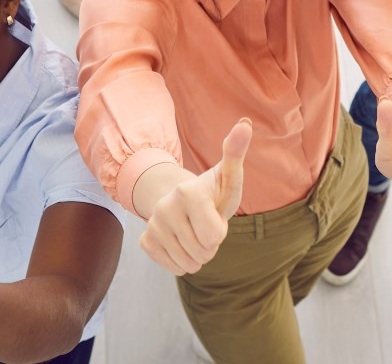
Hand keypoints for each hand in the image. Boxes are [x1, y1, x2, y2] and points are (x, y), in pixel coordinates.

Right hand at [138, 117, 249, 275]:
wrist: (181, 202)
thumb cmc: (212, 191)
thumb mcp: (228, 175)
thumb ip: (236, 152)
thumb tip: (245, 123)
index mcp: (187, 191)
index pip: (214, 236)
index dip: (220, 230)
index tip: (214, 214)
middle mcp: (165, 207)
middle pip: (203, 252)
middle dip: (210, 244)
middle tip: (204, 224)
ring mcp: (153, 225)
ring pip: (188, 263)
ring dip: (197, 254)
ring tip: (194, 232)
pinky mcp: (146, 241)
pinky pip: (173, 267)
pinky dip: (182, 261)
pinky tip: (181, 242)